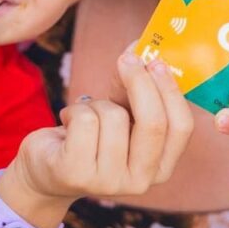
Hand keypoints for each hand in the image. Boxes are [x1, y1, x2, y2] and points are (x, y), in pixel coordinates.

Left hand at [10, 48, 193, 208]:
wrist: (47, 170)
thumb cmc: (91, 137)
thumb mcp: (121, 114)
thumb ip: (136, 85)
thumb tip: (141, 45)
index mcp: (161, 167)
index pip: (181, 128)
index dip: (171, 91)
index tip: (156, 62)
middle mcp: (140, 181)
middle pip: (153, 122)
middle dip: (140, 82)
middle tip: (127, 58)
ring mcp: (108, 182)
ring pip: (114, 117)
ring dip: (97, 103)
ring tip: (86, 113)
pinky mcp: (76, 174)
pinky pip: (85, 121)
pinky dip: (75, 109)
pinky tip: (68, 121)